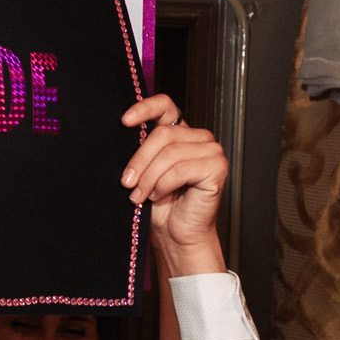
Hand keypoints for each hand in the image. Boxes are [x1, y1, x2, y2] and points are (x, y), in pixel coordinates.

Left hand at [119, 94, 227, 276]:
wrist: (175, 234)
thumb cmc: (161, 205)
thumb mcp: (145, 171)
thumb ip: (141, 149)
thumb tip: (122, 130)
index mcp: (181, 132)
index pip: (165, 106)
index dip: (145, 108)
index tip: (124, 121)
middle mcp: (199, 138)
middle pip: (163, 134)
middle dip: (139, 160)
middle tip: (127, 183)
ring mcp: (211, 151)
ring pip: (170, 153)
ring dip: (149, 177)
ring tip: (140, 195)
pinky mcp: (217, 168)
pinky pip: (181, 169)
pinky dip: (163, 185)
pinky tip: (158, 196)